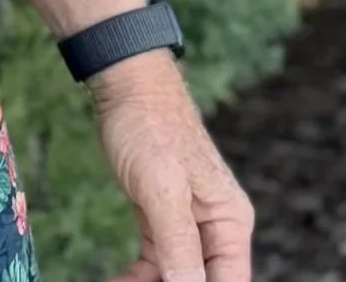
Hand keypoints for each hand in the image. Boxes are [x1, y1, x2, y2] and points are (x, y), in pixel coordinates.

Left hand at [90, 51, 253, 281]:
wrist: (124, 84)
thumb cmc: (149, 125)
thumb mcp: (163, 189)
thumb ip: (179, 244)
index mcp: (230, 222)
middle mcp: (215, 228)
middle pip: (199, 280)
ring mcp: (188, 224)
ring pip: (174, 275)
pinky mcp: (160, 218)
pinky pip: (155, 261)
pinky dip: (136, 276)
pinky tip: (116, 281)